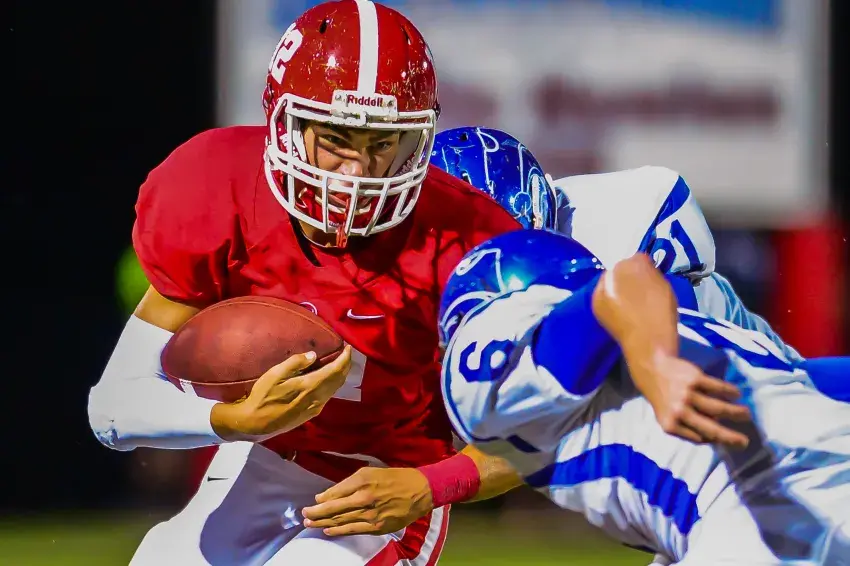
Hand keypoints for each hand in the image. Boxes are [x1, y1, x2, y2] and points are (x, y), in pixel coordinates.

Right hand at [211, 346, 351, 439]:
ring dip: (340, 376)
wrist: (256, 424)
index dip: (345, 359)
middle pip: (339, 380)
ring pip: (335, 389)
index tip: (348, 348)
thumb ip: (295, 363)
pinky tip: (328, 380)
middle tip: (346, 353)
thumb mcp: (274, 375)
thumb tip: (313, 355)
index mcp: (310, 386)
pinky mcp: (311, 414)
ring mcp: (316, 408)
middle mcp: (317, 398)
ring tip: (340, 364)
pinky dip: (333, 385)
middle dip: (345, 366)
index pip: (335, 370)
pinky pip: (328, 396)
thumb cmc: (262, 397)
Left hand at [302, 467, 432, 535]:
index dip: (322, 499)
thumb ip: (350, 482)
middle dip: (316, 513)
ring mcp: (371, 515)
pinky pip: (353, 530)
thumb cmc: (396, 477)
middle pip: (334, 509)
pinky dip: (338, 531)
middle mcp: (365, 498)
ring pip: (341, 521)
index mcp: (363, 481)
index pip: (335, 493)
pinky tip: (328, 531)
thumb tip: (328, 495)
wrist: (421, 490)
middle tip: (303, 515)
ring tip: (309, 524)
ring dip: (323, 523)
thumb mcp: (372, 471)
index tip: (313, 502)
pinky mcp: (377, 527)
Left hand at [631, 352, 751, 448]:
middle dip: (731, 437)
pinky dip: (730, 392)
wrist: (653, 370)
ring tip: (746, 414)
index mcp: (671, 426)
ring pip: (718, 408)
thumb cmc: (665, 399)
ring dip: (736, 413)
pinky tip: (736, 394)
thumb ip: (686, 430)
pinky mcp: (694, 379)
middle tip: (746, 442)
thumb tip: (716, 440)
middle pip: (711, 429)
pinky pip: (718, 387)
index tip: (730, 441)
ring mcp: (687, 395)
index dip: (716, 440)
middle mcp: (679, 412)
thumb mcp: (668, 418)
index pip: (699, 439)